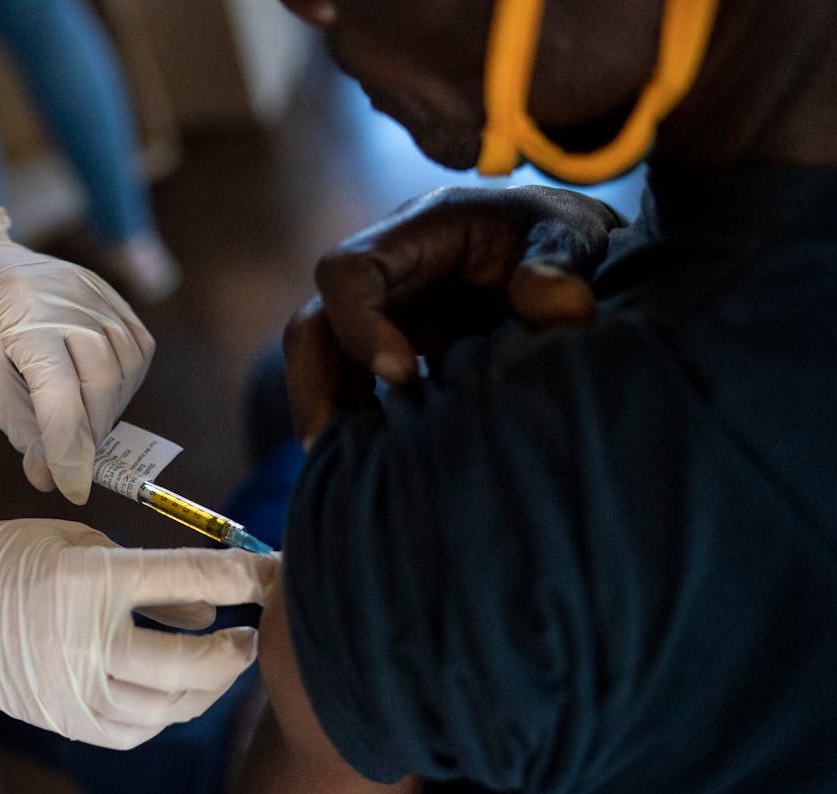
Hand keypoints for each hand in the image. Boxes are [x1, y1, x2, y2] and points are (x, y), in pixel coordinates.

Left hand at [0, 204, 153, 503]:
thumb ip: (19, 425)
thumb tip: (52, 474)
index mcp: (23, 315)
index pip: (61, 393)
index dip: (69, 448)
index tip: (70, 489)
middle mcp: (67, 296)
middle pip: (102, 380)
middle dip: (90, 433)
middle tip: (69, 460)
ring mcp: (92, 289)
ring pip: (128, 364)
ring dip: (110, 409)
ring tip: (80, 428)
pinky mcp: (105, 291)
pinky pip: (136, 343)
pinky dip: (124, 380)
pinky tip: (99, 397)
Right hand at [0, 519, 277, 749]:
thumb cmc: (14, 558)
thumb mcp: (86, 544)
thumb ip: (153, 579)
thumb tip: (210, 608)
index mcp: (93, 581)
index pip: (194, 578)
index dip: (248, 576)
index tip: (279, 573)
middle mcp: (88, 642)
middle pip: (195, 663)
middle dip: (241, 649)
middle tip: (255, 635)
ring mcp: (78, 692)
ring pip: (175, 705)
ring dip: (210, 684)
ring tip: (222, 660)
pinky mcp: (70, 723)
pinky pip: (141, 729)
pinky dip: (170, 710)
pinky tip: (176, 688)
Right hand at [285, 185, 621, 442]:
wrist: (566, 249)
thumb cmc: (563, 236)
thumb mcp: (575, 235)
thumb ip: (562, 264)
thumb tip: (561, 307)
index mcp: (419, 229)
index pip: (349, 271)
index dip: (359, 323)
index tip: (401, 376)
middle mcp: (385, 271)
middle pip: (313, 323)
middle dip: (315, 385)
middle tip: (331, 447)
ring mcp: (381, 311)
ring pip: (322, 360)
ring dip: (328, 413)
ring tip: (347, 470)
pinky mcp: (390, 346)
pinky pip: (350, 386)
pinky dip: (355, 423)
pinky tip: (376, 463)